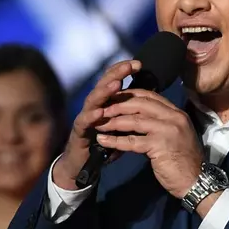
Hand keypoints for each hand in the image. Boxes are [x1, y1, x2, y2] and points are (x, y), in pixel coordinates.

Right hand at [52, 60, 141, 189]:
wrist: (81, 164)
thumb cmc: (104, 142)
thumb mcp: (120, 126)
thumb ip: (130, 113)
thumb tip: (151, 102)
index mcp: (105, 102)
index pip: (114, 80)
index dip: (124, 70)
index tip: (139, 64)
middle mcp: (94, 105)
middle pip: (104, 85)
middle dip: (117, 74)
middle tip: (130, 66)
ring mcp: (85, 117)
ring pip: (93, 100)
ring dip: (104, 92)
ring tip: (116, 84)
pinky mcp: (78, 132)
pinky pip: (84, 122)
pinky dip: (91, 117)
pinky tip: (99, 113)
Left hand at [95, 89, 203, 198]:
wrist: (196, 181)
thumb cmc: (184, 160)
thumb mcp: (174, 135)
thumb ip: (159, 123)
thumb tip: (135, 118)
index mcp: (176, 113)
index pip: (150, 96)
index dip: (130, 95)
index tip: (114, 97)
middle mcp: (173, 117)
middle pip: (140, 104)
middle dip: (118, 105)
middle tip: (102, 109)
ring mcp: (167, 130)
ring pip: (134, 120)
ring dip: (113, 121)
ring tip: (98, 124)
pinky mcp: (159, 145)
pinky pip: (132, 141)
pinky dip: (115, 140)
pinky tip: (103, 140)